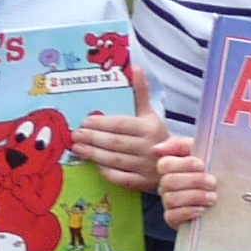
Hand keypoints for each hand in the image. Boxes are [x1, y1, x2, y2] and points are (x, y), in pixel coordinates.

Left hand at [72, 67, 167, 190]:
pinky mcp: (142, 183)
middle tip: (75, 134)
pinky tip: (94, 164)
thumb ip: (141, 92)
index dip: (102, 123)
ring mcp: (145, 167)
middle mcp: (149, 147)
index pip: (122, 125)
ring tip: (77, 148)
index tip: (85, 120)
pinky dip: (106, 172)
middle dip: (93, 139)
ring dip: (93, 154)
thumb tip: (135, 67)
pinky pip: (120, 178)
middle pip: (115, 143)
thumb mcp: (150, 114)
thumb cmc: (156, 135)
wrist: (175, 163)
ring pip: (115, 160)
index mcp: (150, 128)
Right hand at [155, 140, 216, 227]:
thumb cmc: (212, 168)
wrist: (229, 192)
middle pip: (169, 182)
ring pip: (171, 199)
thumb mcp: (201, 150)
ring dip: (194, 197)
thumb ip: (180, 145)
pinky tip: (202, 210)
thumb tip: (155, 149)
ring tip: (212, 197)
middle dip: (193, 181)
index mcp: (170, 166)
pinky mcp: (173, 218)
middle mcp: (166, 184)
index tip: (202, 165)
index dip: (183, 165)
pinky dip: (187, 212)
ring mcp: (168, 201)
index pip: (165, 164)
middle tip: (213, 182)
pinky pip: (172, 216)